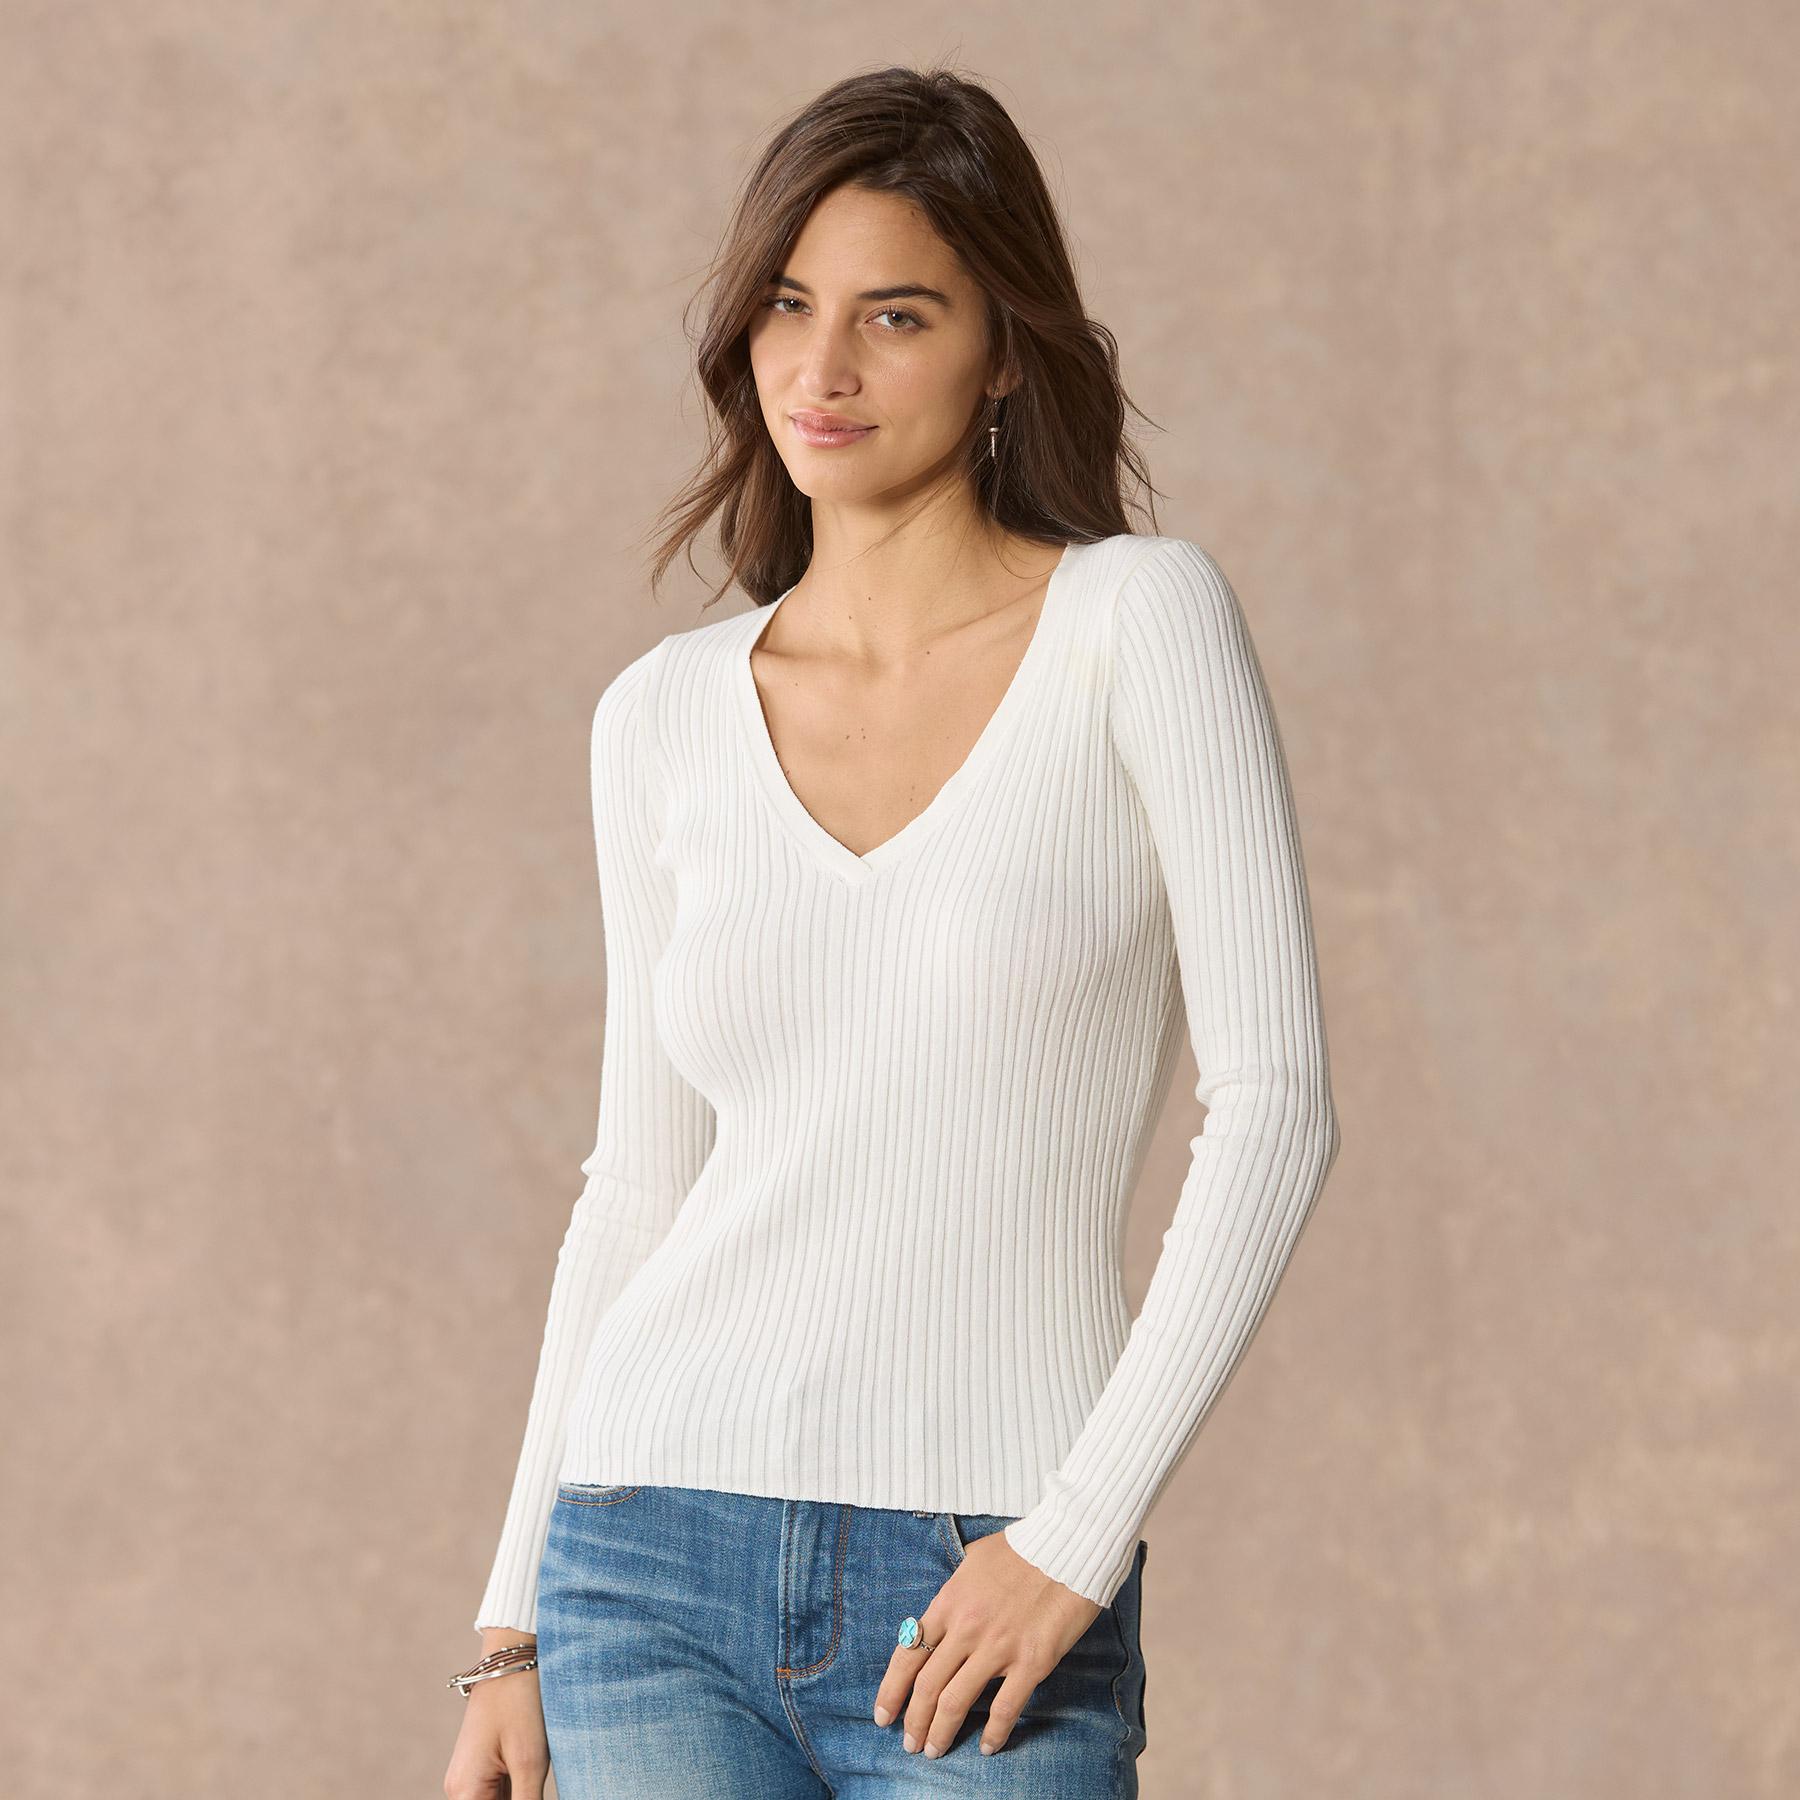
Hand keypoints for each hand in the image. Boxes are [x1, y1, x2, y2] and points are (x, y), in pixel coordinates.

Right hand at [443, 1655, 549, 1799]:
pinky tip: (536, 1782)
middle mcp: (461, 1789)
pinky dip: (521, 1794)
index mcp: (465, 1792)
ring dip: (522, 1796)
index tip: (532, 1794)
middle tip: (537, 1784)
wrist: (513, 1656)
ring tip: (535, 1773)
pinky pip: (503, 1794)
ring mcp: (473, 1777)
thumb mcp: (530, 1762)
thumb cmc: (520, 1704)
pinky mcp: (486, 1766)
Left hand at [872, 1525, 1100, 1757]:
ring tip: (936, 1750)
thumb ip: (955, 1588)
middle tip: (910, 1744)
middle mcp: (967, 1628)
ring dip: (942, 1732)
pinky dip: (993, 1733)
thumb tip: (944, 1608)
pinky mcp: (1031, 1662)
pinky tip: (986, 1747)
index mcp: (949, 1603)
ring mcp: (998, 1647)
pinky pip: (1005, 1708)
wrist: (1067, 1547)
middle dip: (914, 1721)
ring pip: (957, 1702)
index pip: (908, 1654)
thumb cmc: (1022, 1549)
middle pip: (927, 1686)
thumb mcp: (974, 1558)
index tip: (883, 1715)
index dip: (892, 1691)